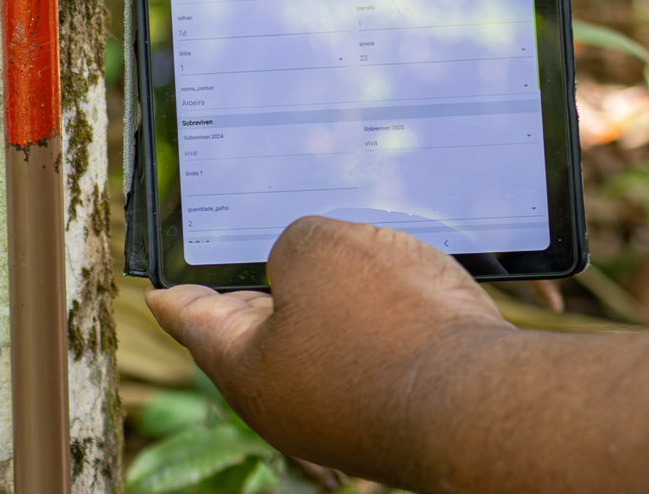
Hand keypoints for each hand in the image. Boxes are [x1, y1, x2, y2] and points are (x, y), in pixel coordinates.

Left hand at [149, 216, 648, 493]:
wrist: (489, 402)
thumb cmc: (386, 323)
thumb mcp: (315, 248)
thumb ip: (292, 243)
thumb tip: (309, 265)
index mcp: (244, 367)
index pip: (191, 317)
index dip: (175, 288)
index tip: (158, 285)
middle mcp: (290, 399)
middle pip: (258, 328)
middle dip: (257, 282)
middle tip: (245, 248)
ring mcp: (346, 408)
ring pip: (325, 335)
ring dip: (332, 291)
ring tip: (340, 240)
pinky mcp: (400, 405)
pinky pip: (378, 348)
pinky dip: (381, 311)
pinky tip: (402, 274)